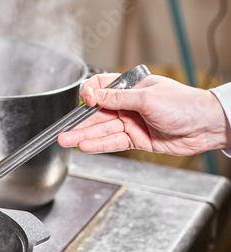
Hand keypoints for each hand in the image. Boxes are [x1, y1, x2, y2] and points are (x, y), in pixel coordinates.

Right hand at [57, 73, 230, 155]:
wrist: (205, 126)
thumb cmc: (183, 105)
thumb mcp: (147, 97)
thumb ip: (118, 99)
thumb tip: (95, 96)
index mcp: (131, 88)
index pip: (102, 88)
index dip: (90, 94)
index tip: (84, 101)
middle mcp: (128, 105)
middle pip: (97, 114)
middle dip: (79, 123)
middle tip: (63, 132)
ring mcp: (131, 123)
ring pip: (102, 130)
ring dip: (84, 136)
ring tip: (66, 141)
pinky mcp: (136, 139)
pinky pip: (113, 142)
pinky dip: (99, 145)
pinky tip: (85, 146)